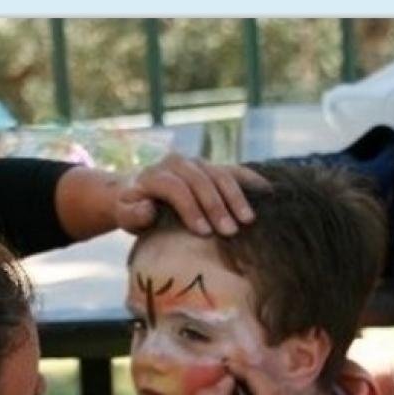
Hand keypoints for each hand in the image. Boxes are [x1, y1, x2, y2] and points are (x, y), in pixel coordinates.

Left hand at [114, 154, 269, 236]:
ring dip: (235, 197)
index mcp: (155, 174)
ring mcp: (197, 163)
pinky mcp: (212, 168)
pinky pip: (234, 170)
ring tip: (247, 221)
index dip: (190, 208)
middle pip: (200, 181)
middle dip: (216, 206)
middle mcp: (177, 163)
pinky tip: (268, 192)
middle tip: (229, 232)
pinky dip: (251, 180)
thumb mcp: (125, 214)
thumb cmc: (134, 210)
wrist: (139, 192)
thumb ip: (132, 214)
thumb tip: (147, 208)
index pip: (175, 187)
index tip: (204, 232)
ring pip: (219, 175)